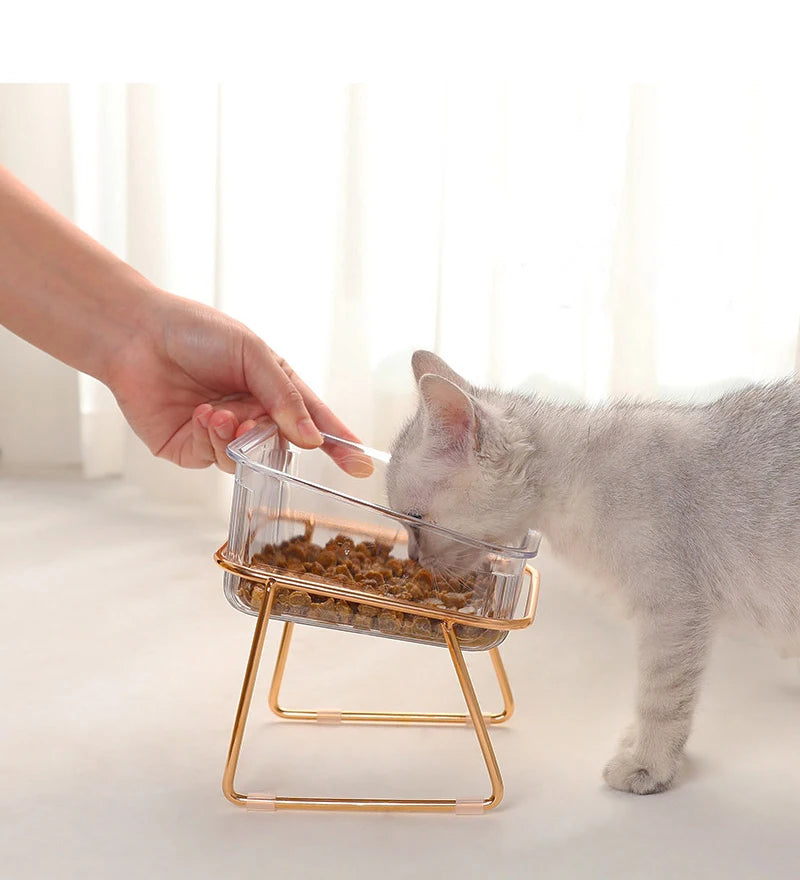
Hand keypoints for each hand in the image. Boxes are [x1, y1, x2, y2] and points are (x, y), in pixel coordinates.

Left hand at [107, 291, 368, 474]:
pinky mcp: (193, 450)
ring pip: (250, 460)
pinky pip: (217, 460)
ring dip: (238, 439)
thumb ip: (284, 396)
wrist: (137, 335)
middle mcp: (252, 416)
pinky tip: (201, 414)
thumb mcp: (253, 354)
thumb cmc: (198, 333)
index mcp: (274, 389)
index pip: (314, 422)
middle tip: (253, 418)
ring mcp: (223, 436)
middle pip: (283, 445)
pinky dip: (213, 439)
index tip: (361, 466)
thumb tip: (311, 439)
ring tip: (219, 413)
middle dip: (273, 436)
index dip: (339, 444)